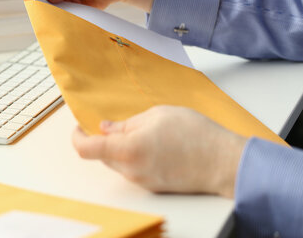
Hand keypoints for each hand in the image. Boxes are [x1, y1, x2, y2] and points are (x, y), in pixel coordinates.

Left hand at [72, 105, 247, 197]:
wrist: (225, 163)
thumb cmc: (195, 134)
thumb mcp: (157, 115)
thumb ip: (127, 123)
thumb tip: (106, 128)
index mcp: (127, 149)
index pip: (86, 149)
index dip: (77, 137)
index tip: (78, 127)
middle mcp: (131, 170)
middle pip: (102, 155)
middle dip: (104, 138)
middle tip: (118, 122)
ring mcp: (142, 181)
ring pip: (119, 162)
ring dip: (122, 147)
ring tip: (146, 131)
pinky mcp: (154, 186)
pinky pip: (134, 169)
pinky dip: (135, 156)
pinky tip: (155, 144)